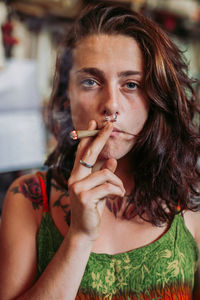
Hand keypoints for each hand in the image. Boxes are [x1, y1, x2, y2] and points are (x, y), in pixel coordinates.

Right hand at [68, 120, 124, 240]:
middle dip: (101, 137)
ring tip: (120, 191)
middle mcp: (74, 178)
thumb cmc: (92, 209)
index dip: (88, 136)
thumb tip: (112, 159)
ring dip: (118, 183)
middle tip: (110, 125)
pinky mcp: (84, 197)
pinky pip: (109, 186)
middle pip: (89, 153)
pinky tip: (119, 197)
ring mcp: (77, 187)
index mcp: (77, 175)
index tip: (94, 121)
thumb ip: (103, 175)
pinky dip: (118, 191)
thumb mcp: (100, 189)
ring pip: (105, 173)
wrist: (85, 231)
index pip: (82, 152)